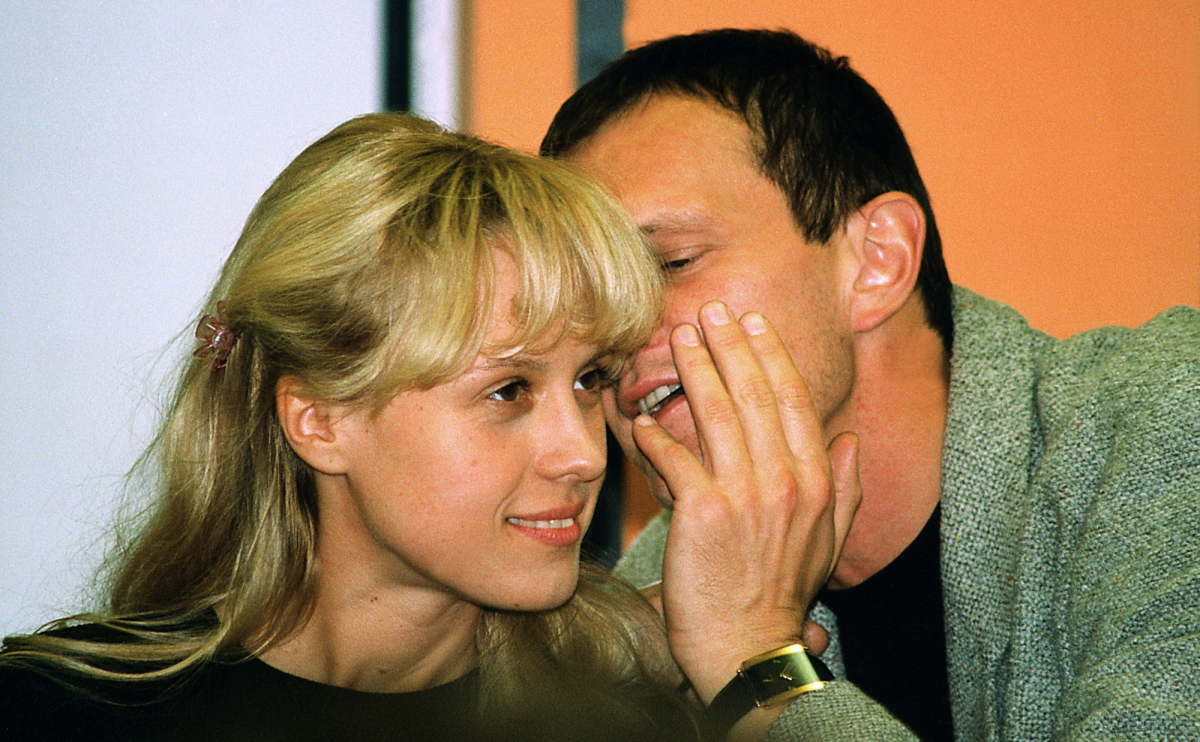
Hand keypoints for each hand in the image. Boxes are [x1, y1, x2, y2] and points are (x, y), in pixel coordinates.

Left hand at [631, 301, 860, 702]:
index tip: (753, 326)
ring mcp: (745, 495)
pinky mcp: (703, 512)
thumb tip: (849, 439)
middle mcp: (785, 481)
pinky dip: (657, 435)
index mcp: (815, 482)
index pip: (793, 402)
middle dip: (731, 346)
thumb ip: (844, 488)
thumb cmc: (780, 596)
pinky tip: (642, 417)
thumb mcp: (828, 542)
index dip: (771, 357)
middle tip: (709, 311)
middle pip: (756, 395)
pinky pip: (676, 457)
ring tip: (680, 338)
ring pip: (719, 414)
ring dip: (697, 369)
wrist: (749, 651)